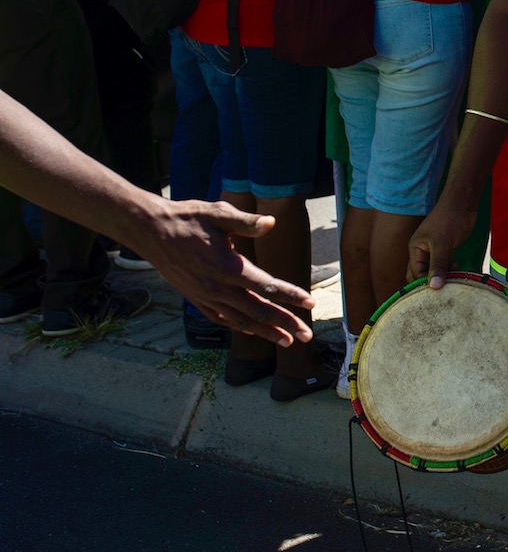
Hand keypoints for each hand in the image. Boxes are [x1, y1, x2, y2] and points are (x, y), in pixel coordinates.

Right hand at [141, 199, 314, 345]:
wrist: (150, 232)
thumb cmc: (187, 219)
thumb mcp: (217, 213)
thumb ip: (245, 222)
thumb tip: (271, 223)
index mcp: (227, 266)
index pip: (266, 286)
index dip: (290, 295)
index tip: (311, 303)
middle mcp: (218, 287)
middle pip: (259, 310)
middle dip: (285, 323)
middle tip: (307, 335)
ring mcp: (206, 296)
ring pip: (242, 320)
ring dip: (266, 332)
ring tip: (288, 341)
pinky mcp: (196, 299)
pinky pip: (223, 319)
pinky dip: (240, 327)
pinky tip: (254, 331)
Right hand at [408, 198, 474, 287]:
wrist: (462, 204)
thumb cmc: (449, 220)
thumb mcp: (442, 244)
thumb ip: (438, 265)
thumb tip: (434, 287)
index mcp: (415, 249)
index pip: (415, 273)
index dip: (424, 283)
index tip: (438, 291)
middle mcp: (422, 252)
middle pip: (421, 274)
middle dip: (431, 282)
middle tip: (445, 288)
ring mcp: (434, 251)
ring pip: (434, 271)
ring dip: (443, 276)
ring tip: (454, 278)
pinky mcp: (446, 249)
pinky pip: (444, 265)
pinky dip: (450, 269)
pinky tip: (458, 268)